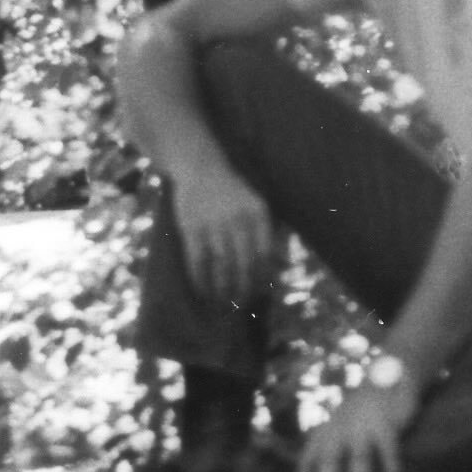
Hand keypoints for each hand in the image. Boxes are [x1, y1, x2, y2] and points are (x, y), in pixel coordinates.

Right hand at [174, 167, 278, 308]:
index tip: (260, 294)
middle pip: (244, 264)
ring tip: (222, 303)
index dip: (263, 278)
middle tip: (241, 304)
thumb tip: (280, 266)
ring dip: (222, 289)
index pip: (265, 254)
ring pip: (221, 266)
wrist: (200, 167)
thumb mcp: (256, 204)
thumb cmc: (232, 192)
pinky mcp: (191, 228)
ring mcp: (213, 224)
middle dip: (243, 288)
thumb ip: (267, 231)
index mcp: (258, 214)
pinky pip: (198, 261)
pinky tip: (202, 291)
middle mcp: (238, 219)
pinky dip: (200, 280)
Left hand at [301, 374, 411, 471]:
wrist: (384, 380)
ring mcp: (362, 427)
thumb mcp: (336, 429)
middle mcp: (339, 430)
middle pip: (330, 463)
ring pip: (359, 459)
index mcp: (323, 434)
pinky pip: (389, 453)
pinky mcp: (386, 425)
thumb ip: (329, 453)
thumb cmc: (358, 416)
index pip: (308, 463)